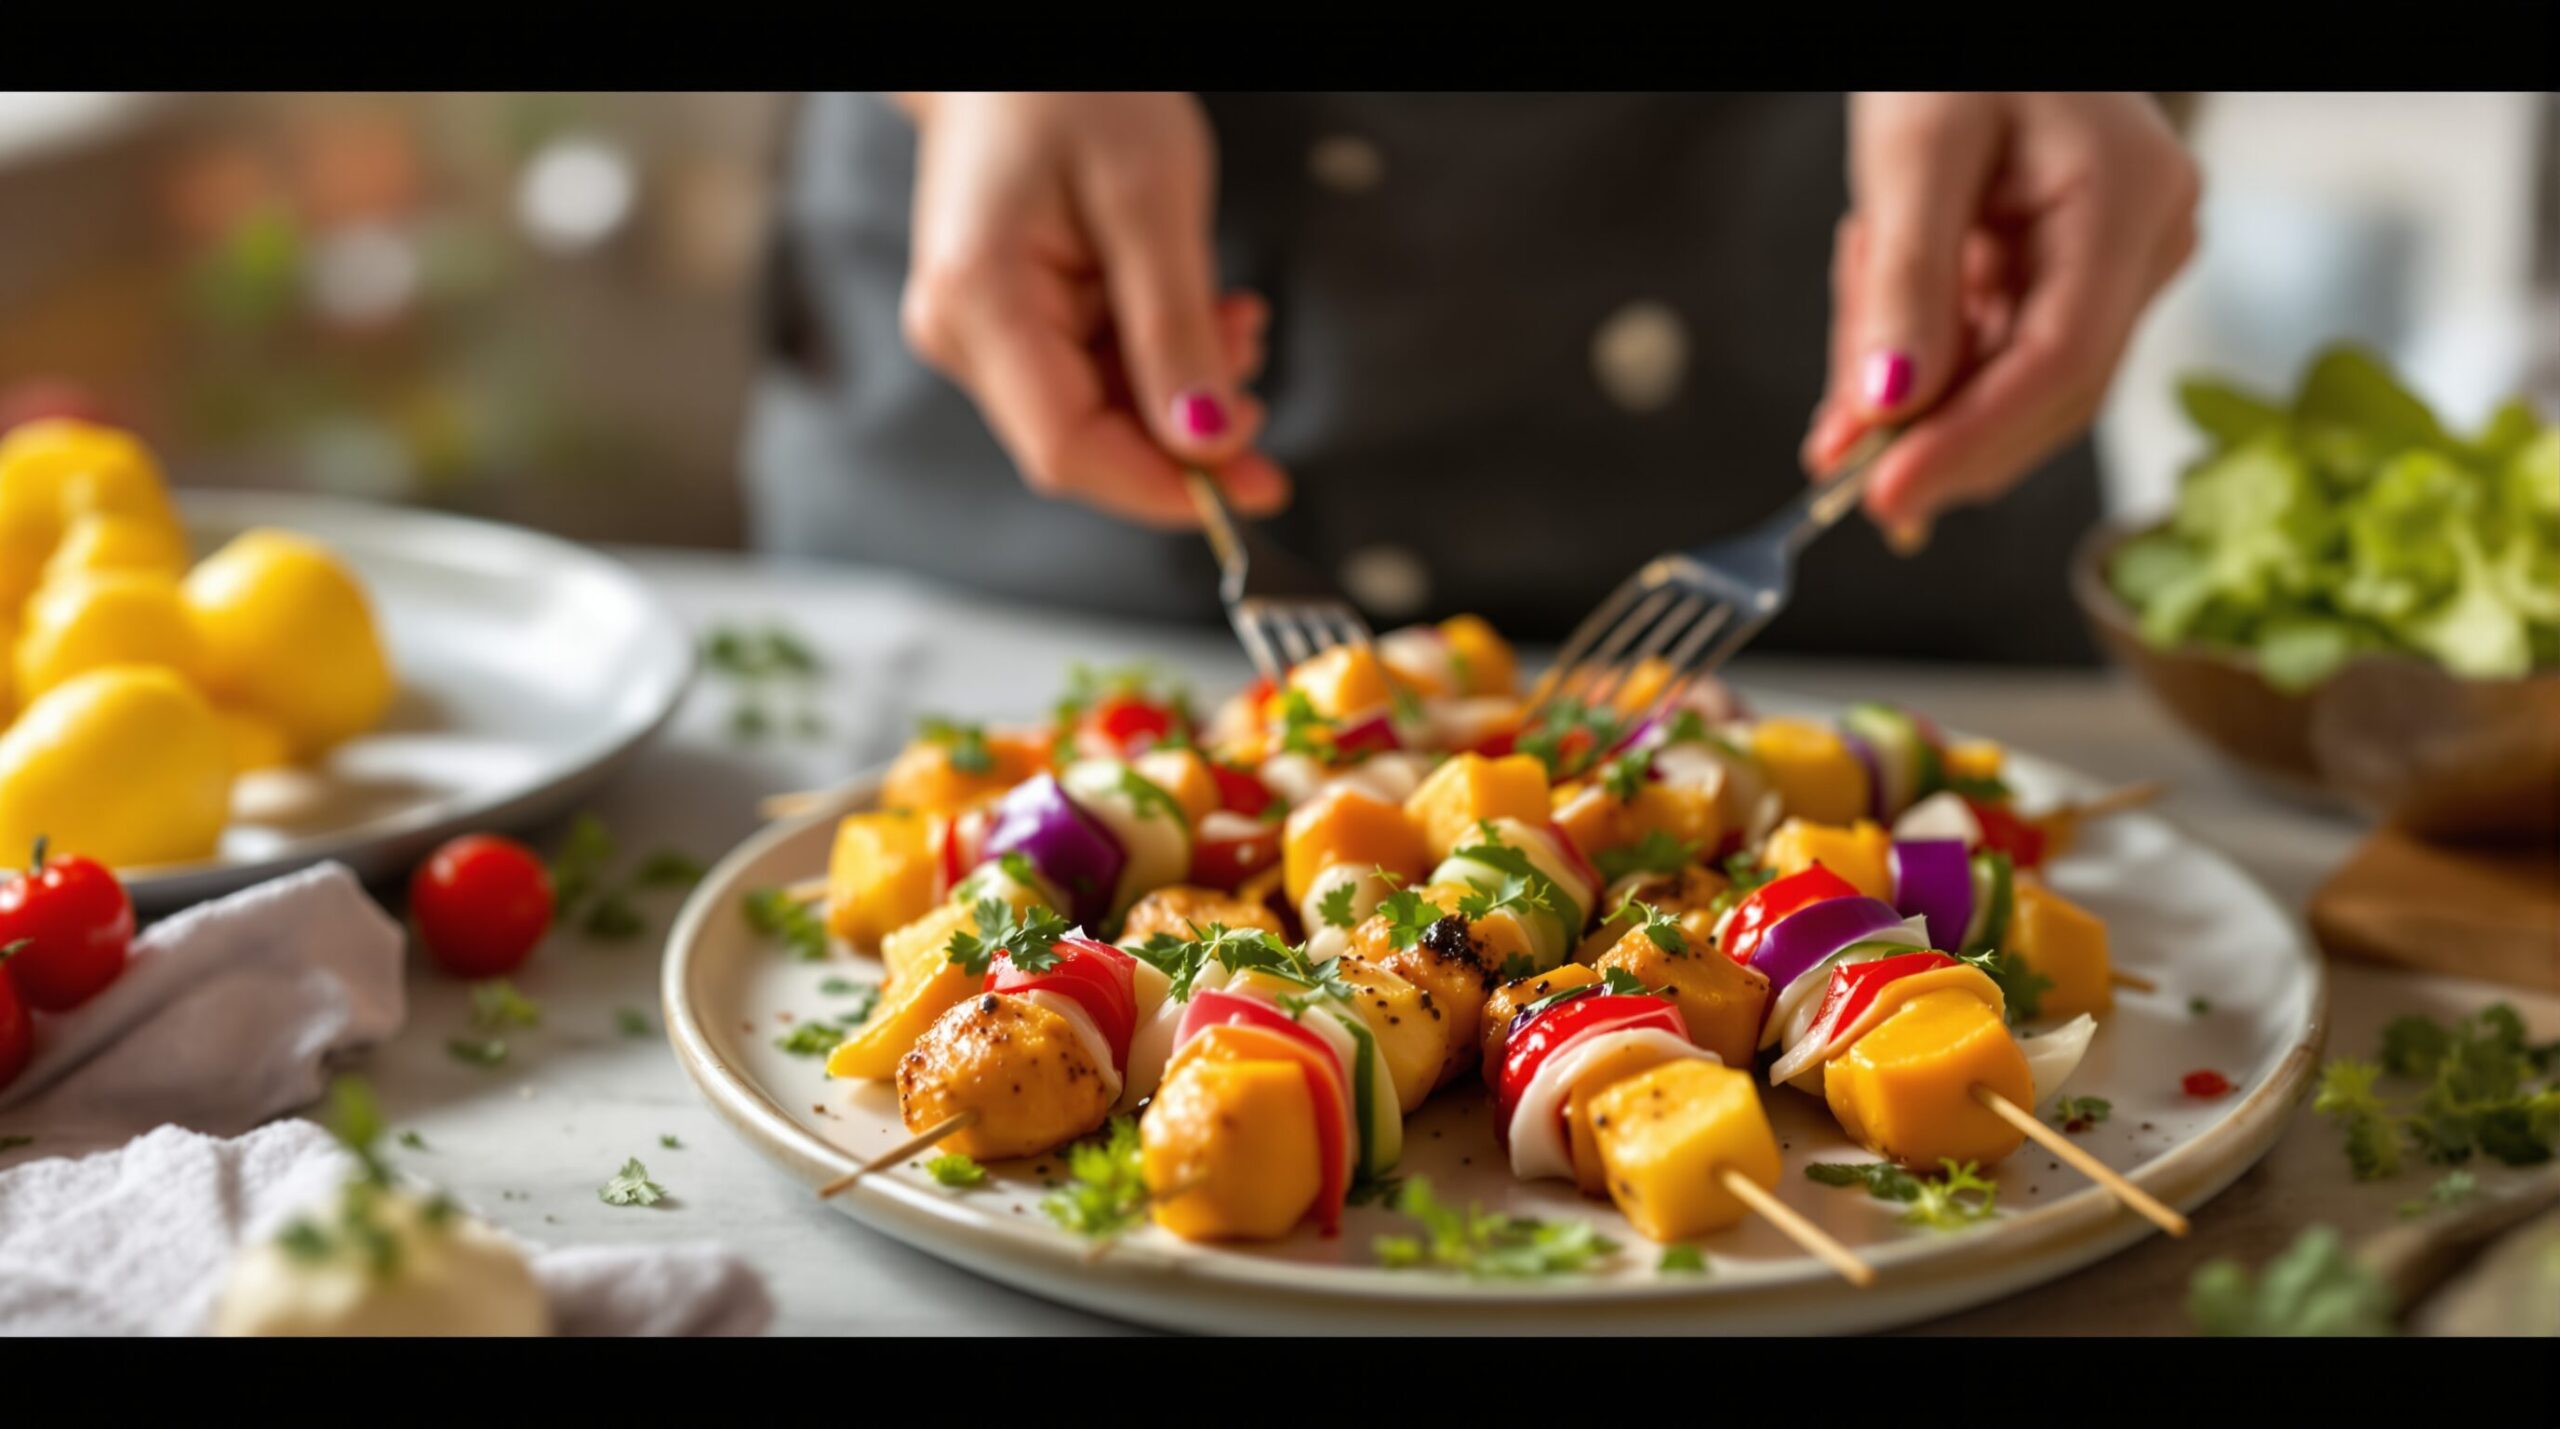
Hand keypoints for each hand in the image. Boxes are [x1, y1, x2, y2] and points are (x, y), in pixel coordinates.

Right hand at [894, 92, 1286, 527]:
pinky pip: (1096, 377)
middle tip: (1260, 376)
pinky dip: (1160, 360)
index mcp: (978, 302)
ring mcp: (981, 334)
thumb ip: (1176, 330)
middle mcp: (962, 335)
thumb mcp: (1150, 201)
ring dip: (1181, 388)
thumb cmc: (1073, 90)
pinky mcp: (1010, 327)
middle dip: (1184, 430)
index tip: (1251, 490)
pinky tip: (1202, 312)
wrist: (1019, 48)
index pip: (1067, 448)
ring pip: (1100, 415)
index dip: (1162, 486)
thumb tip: (1208, 444)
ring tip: (1235, 315)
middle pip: (1086, 441)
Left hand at [1803, 92, 2199, 547]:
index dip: (1971, 444)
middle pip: (2044, 392)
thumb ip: (1903, 281)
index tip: (1883, 498)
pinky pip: (1994, 352)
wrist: (1978, 17)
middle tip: (1834, 471)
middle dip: (1935, 438)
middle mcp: (2144, 244)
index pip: (2062, 363)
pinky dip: (1924, 361)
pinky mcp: (2073, 278)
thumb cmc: (1956, 49)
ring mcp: (2117, 265)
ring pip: (2010, 383)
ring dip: (1918, 398)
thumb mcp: (1913, 151)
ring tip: (1850, 349)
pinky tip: (1876, 341)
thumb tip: (1888, 407)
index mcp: (2127, 201)